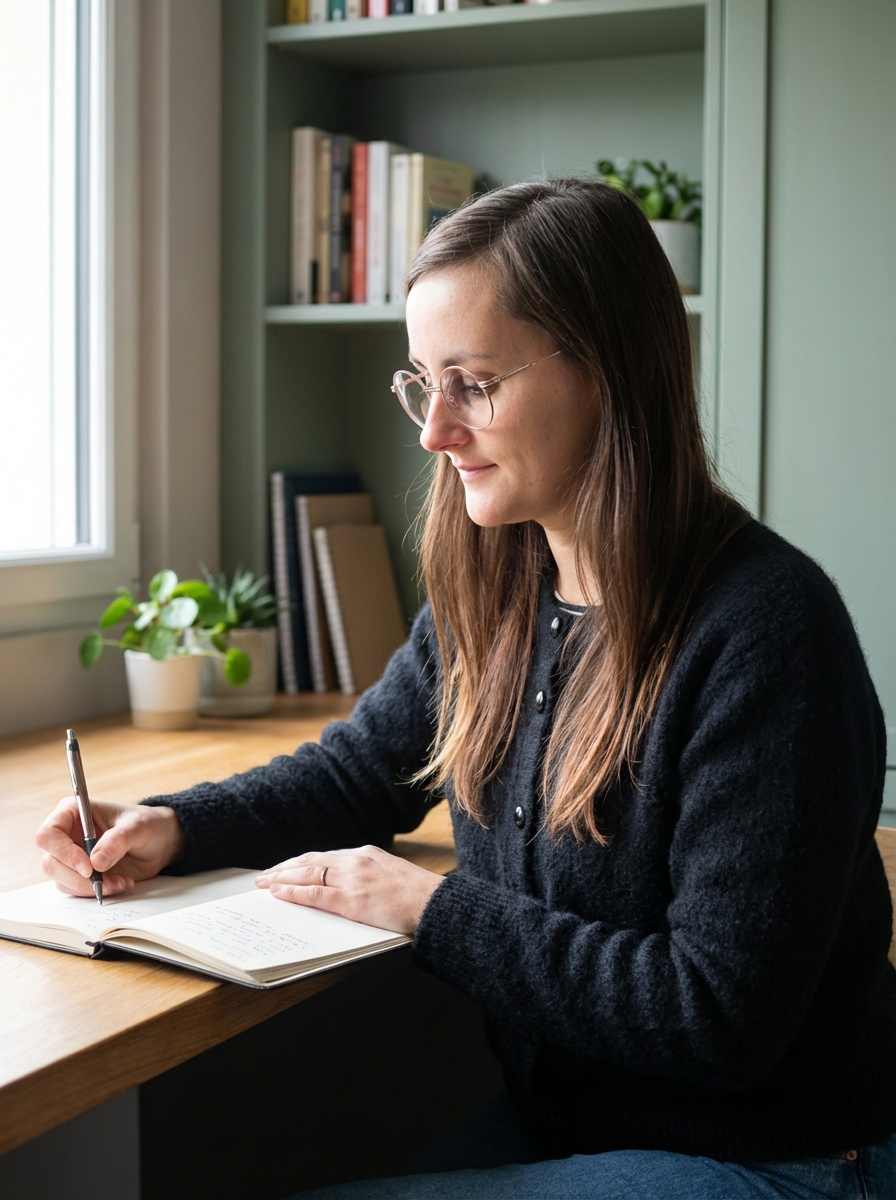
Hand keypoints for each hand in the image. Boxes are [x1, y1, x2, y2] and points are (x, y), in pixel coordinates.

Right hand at [36, 798, 185, 898]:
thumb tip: (95, 862)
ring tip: (120, 881)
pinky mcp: (81, 874)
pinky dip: (96, 892)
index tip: (88, 867)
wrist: (160, 842)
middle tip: (105, 881)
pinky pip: (76, 890)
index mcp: (73, 812)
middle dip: (78, 877)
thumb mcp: (138, 827)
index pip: (48, 834)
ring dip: (89, 887)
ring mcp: (72, 856)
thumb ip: (118, 840)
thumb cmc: (147, 824)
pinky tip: (119, 884)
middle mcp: (67, 835)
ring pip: (61, 880)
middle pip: (51, 862)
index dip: (63, 853)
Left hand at [255, 845, 443, 935]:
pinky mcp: (351, 900)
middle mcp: (356, 861)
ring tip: (264, 883)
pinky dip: (292, 893)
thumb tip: (351, 886)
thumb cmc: (419, 895)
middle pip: (310, 862)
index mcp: (366, 854)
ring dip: (281, 878)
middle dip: (285, 868)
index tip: (287, 867)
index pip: (324, 857)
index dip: (301, 863)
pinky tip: (278, 893)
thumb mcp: (391, 874)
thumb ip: (369, 875)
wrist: (435, 904)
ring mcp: (352, 879)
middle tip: (265, 875)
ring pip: (306, 874)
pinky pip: (314, 894)